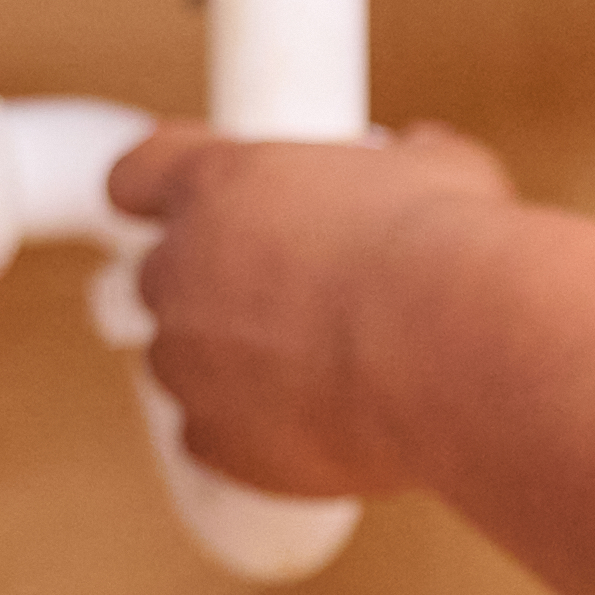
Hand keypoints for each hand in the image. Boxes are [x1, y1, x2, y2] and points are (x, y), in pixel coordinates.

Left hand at [106, 122, 521, 496]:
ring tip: (318, 369)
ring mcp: (188, 361)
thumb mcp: (439, 169)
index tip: (189, 206)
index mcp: (218, 184)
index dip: (156, 191)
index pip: (135, 175)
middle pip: (159, 275)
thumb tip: (424, 153)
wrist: (459, 355)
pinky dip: (249, 434)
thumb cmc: (451, 246)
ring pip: (182, 360)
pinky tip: (315, 427)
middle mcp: (180, 269)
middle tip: (289, 295)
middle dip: (211, 285)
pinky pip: (211, 436)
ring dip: (228, 363)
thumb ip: (405, 159)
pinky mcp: (213, 440)